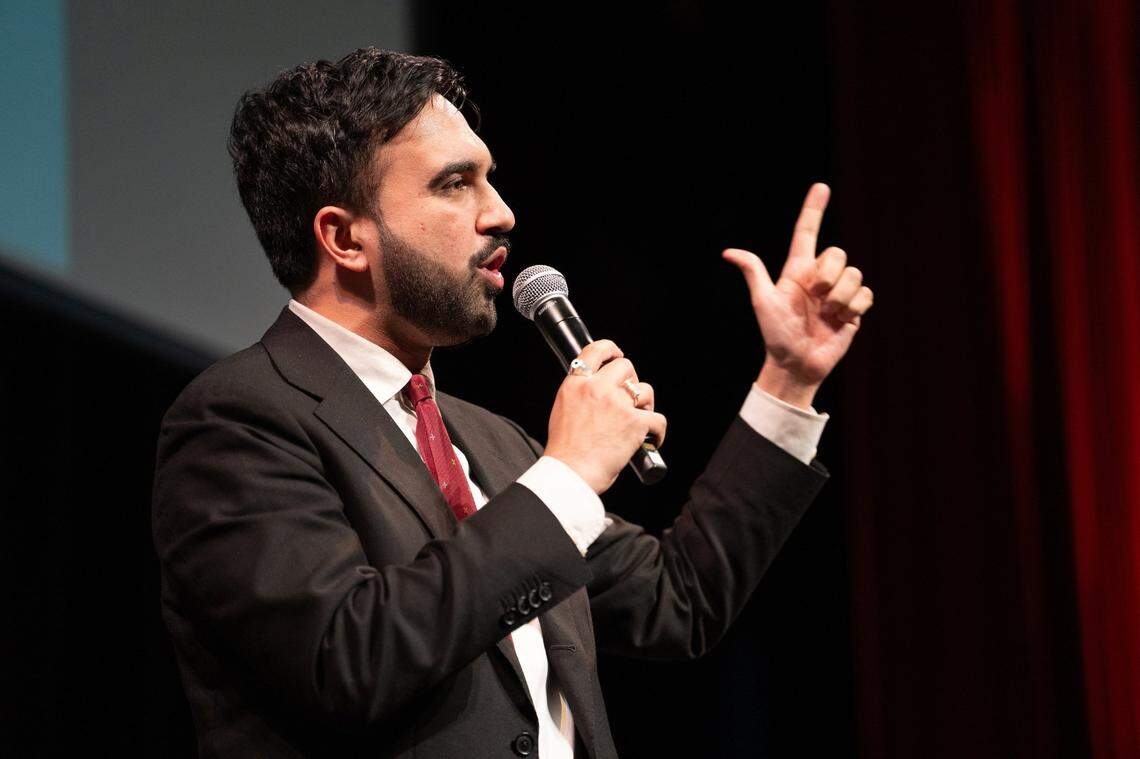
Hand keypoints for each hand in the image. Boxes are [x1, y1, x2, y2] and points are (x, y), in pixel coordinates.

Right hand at [544, 340, 665, 494]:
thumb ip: (580, 395)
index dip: (611, 349)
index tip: (618, 355)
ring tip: (638, 422)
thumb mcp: (563, 411)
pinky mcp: (635, 423)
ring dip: (645, 405)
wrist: (571, 473)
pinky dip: (658, 431)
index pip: (596, 351)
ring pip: (645, 390)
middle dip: (632, 381)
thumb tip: (597, 392)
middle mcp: (597, 389)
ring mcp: (617, 404)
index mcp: (576, 385)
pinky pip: (658, 419)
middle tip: (629, 399)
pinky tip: (651, 439)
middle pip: (627, 367)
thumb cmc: (566, 451)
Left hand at [722, 183, 872, 408]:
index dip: (813, 210)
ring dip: (840, 297)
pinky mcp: (854, 309)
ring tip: (826, 315)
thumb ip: (754, 273)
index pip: (806, 233)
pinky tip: (840, 321)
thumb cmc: (776, 334)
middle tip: (815, 296)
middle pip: (837, 253)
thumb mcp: (763, 302)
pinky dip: (854, 308)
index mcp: (798, 270)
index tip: (821, 187)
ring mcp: (838, 292)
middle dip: (828, 274)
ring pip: (854, 274)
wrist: (796, 364)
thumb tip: (728, 253)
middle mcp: (820, 277)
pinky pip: (866, 294)